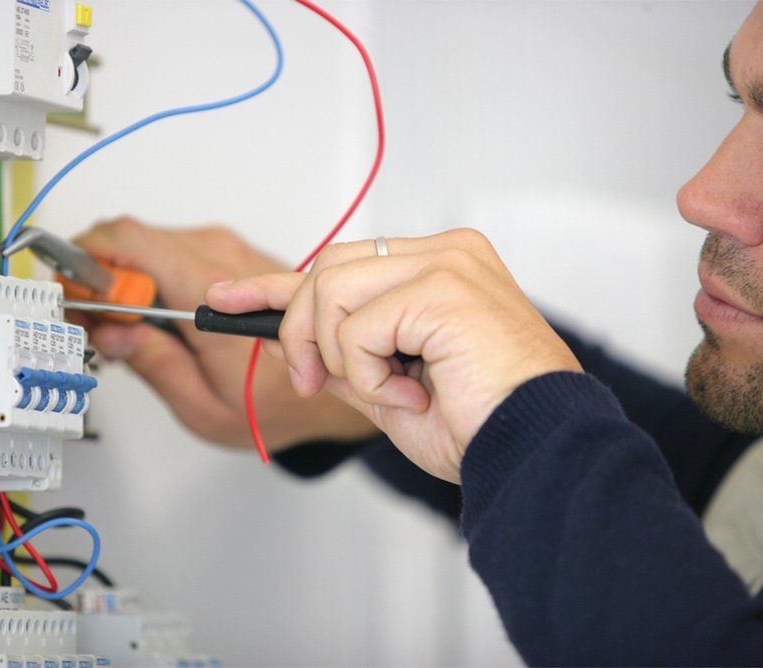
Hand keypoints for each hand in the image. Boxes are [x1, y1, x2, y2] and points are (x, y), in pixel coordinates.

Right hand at [71, 217, 376, 450]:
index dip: (85, 263)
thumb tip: (112, 330)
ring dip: (125, 279)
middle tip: (92, 322)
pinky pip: (174, 253)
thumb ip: (152, 364)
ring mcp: (228, 251)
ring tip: (124, 328)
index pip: (127, 242)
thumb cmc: (280, 402)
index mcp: (208, 292)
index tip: (71, 297)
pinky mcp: (232, 256)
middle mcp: (220, 257)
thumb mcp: (204, 406)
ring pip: (150, 244)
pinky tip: (153, 318)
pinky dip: (151, 278)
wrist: (336, 381)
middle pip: (131, 239)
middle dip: (99, 276)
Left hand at [205, 228, 581, 481]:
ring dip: (341, 357)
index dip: (275, 284)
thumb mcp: (391, 388)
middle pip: (326, 268)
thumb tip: (295, 344)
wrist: (535, 451)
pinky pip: (357, 327)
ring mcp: (446, 264)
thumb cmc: (481, 424)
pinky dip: (368, 374)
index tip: (227, 297)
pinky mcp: (443, 287)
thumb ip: (347, 356)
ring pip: (331, 290)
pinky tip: (410, 394)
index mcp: (438, 268)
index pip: (340, 263)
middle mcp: (444, 253)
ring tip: (388, 392)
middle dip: (300, 330)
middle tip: (316, 382)